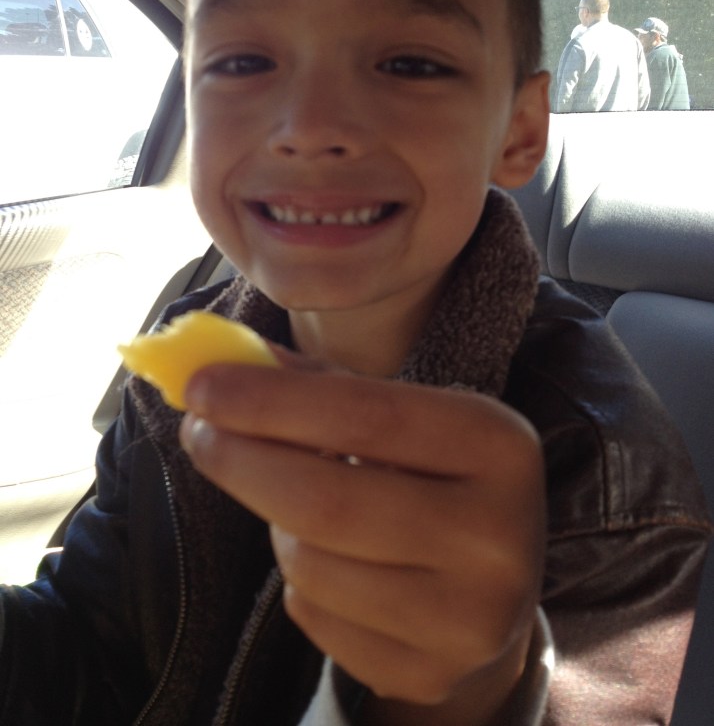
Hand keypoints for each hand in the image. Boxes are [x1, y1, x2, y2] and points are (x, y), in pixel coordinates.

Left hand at [179, 354, 545, 721]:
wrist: (495, 589)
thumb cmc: (433, 477)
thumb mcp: (406, 417)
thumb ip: (322, 387)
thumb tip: (225, 360)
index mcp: (499, 446)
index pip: (368, 414)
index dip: (273, 400)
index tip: (202, 385)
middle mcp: (497, 535)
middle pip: (326, 500)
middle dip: (240, 460)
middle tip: (197, 433)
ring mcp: (466, 617)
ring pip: (310, 563)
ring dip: (276, 524)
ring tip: (295, 504)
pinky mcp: (428, 674)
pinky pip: (314, 617)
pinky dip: (299, 581)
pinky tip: (329, 560)